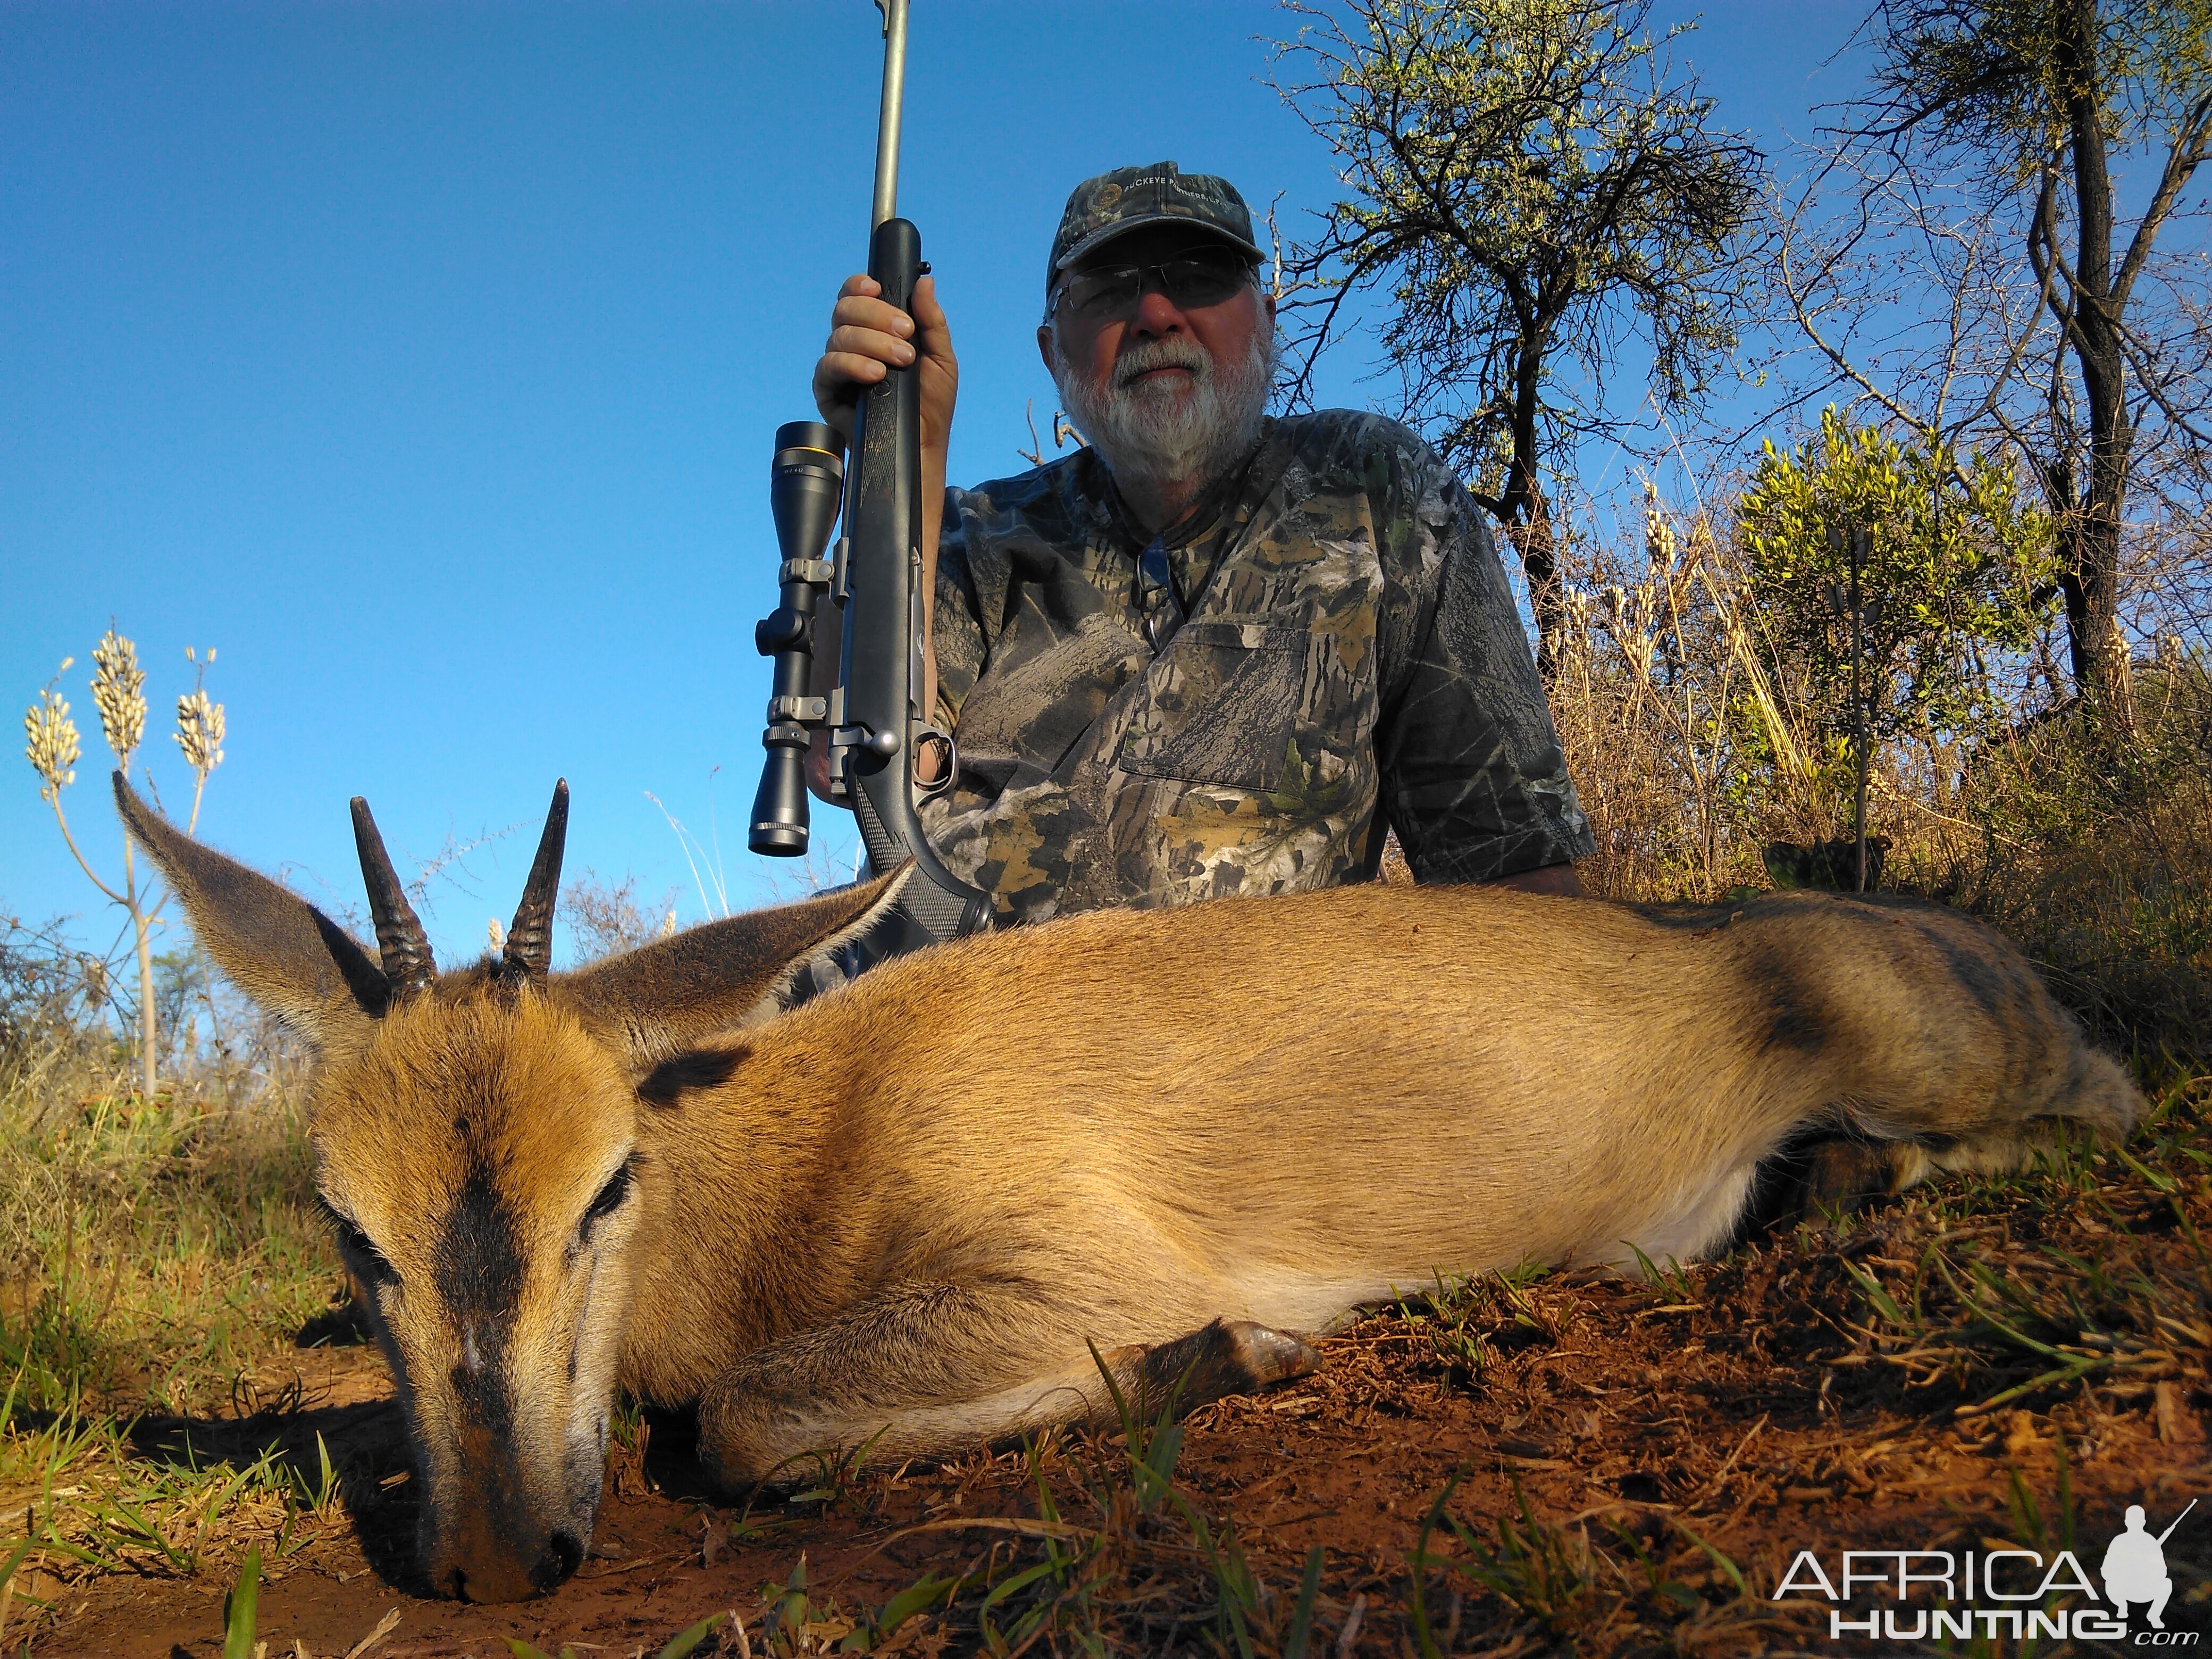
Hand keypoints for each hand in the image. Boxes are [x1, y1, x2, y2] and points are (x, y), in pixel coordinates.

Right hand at [812, 272, 957, 459]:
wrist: (922, 443)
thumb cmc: (931, 404)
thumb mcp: (941, 359)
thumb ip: (932, 321)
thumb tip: (925, 281)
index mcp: (874, 329)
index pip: (855, 295)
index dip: (860, 286)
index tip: (878, 289)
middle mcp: (852, 342)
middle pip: (845, 309)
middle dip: (876, 316)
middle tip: (905, 334)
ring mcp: (838, 365)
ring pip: (839, 335)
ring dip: (872, 343)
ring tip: (900, 361)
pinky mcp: (827, 390)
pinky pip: (829, 366)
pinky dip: (852, 365)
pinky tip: (874, 374)